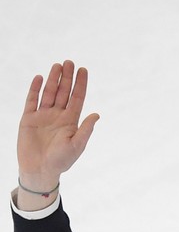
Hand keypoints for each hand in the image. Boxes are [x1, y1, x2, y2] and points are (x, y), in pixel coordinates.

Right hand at [18, 61, 98, 199]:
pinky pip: (32, 100)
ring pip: (48, 93)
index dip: (80, 85)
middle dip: (67, 77)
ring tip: (57, 65)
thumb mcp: (76, 145)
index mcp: (71, 122)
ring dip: (52, 79)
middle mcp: (58, 116)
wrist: (40, 170)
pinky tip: (39, 77)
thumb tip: (97, 115)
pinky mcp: (29, 118)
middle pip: (63, 92)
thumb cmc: (61, 161)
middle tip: (69, 62)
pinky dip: (34, 89)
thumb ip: (85, 130)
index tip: (83, 70)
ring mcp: (43, 116)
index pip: (77, 99)